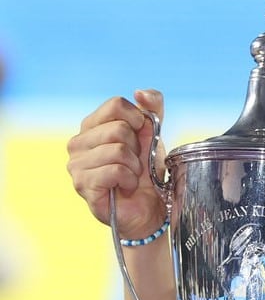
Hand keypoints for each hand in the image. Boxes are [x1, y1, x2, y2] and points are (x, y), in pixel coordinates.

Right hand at [66, 89, 167, 239]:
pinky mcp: (83, 185)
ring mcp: (76, 165)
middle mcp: (78, 142)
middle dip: (137, 148)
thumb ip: (152, 107)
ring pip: (118, 150)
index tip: (141, 137)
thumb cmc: (147, 171)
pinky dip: (129, 179)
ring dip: (134, 166)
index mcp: (92, 126)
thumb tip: (140, 92)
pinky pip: (115, 170)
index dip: (138, 120)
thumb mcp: (154, 134)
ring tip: (130, 176)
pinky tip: (126, 186)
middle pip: (118, 128)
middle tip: (134, 162)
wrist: (149, 207)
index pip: (115, 104)